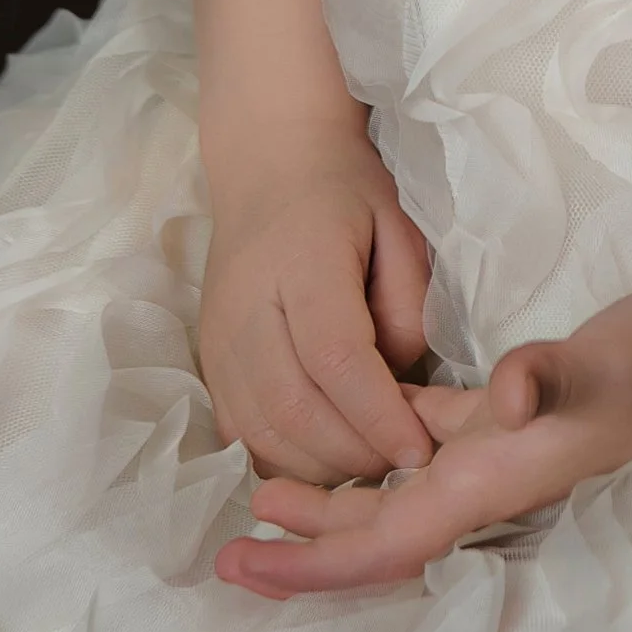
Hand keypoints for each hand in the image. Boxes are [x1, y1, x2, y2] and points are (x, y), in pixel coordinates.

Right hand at [196, 124, 435, 485]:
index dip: (378, 415)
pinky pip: (241, 437)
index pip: (336, 357)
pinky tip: (326, 458)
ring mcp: (218, 344)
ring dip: (321, 468)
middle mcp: (247, 310)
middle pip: (294, 409)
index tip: (421, 449)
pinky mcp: (209, 366)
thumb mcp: (397, 224)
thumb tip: (398, 380)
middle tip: (404, 464)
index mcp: (302, 264)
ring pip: (262, 435)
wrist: (268, 163)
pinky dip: (285, 462)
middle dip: (355, 453)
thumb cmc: (343, 191)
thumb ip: (407, 302)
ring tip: (370, 462)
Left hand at [214, 279, 631, 597]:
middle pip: (371, 535)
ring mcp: (486, 449)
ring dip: (329, 499)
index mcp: (484, 484)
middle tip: (229, 548)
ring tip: (265, 489)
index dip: (313, 563)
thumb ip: (548, 379)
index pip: (382, 545)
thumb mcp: (595, 369)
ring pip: (389, 492)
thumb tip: (506, 392)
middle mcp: (477, 480)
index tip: (249, 564)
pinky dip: (376, 439)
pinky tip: (349, 415)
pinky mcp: (498, 413)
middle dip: (300, 550)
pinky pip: (418, 440)